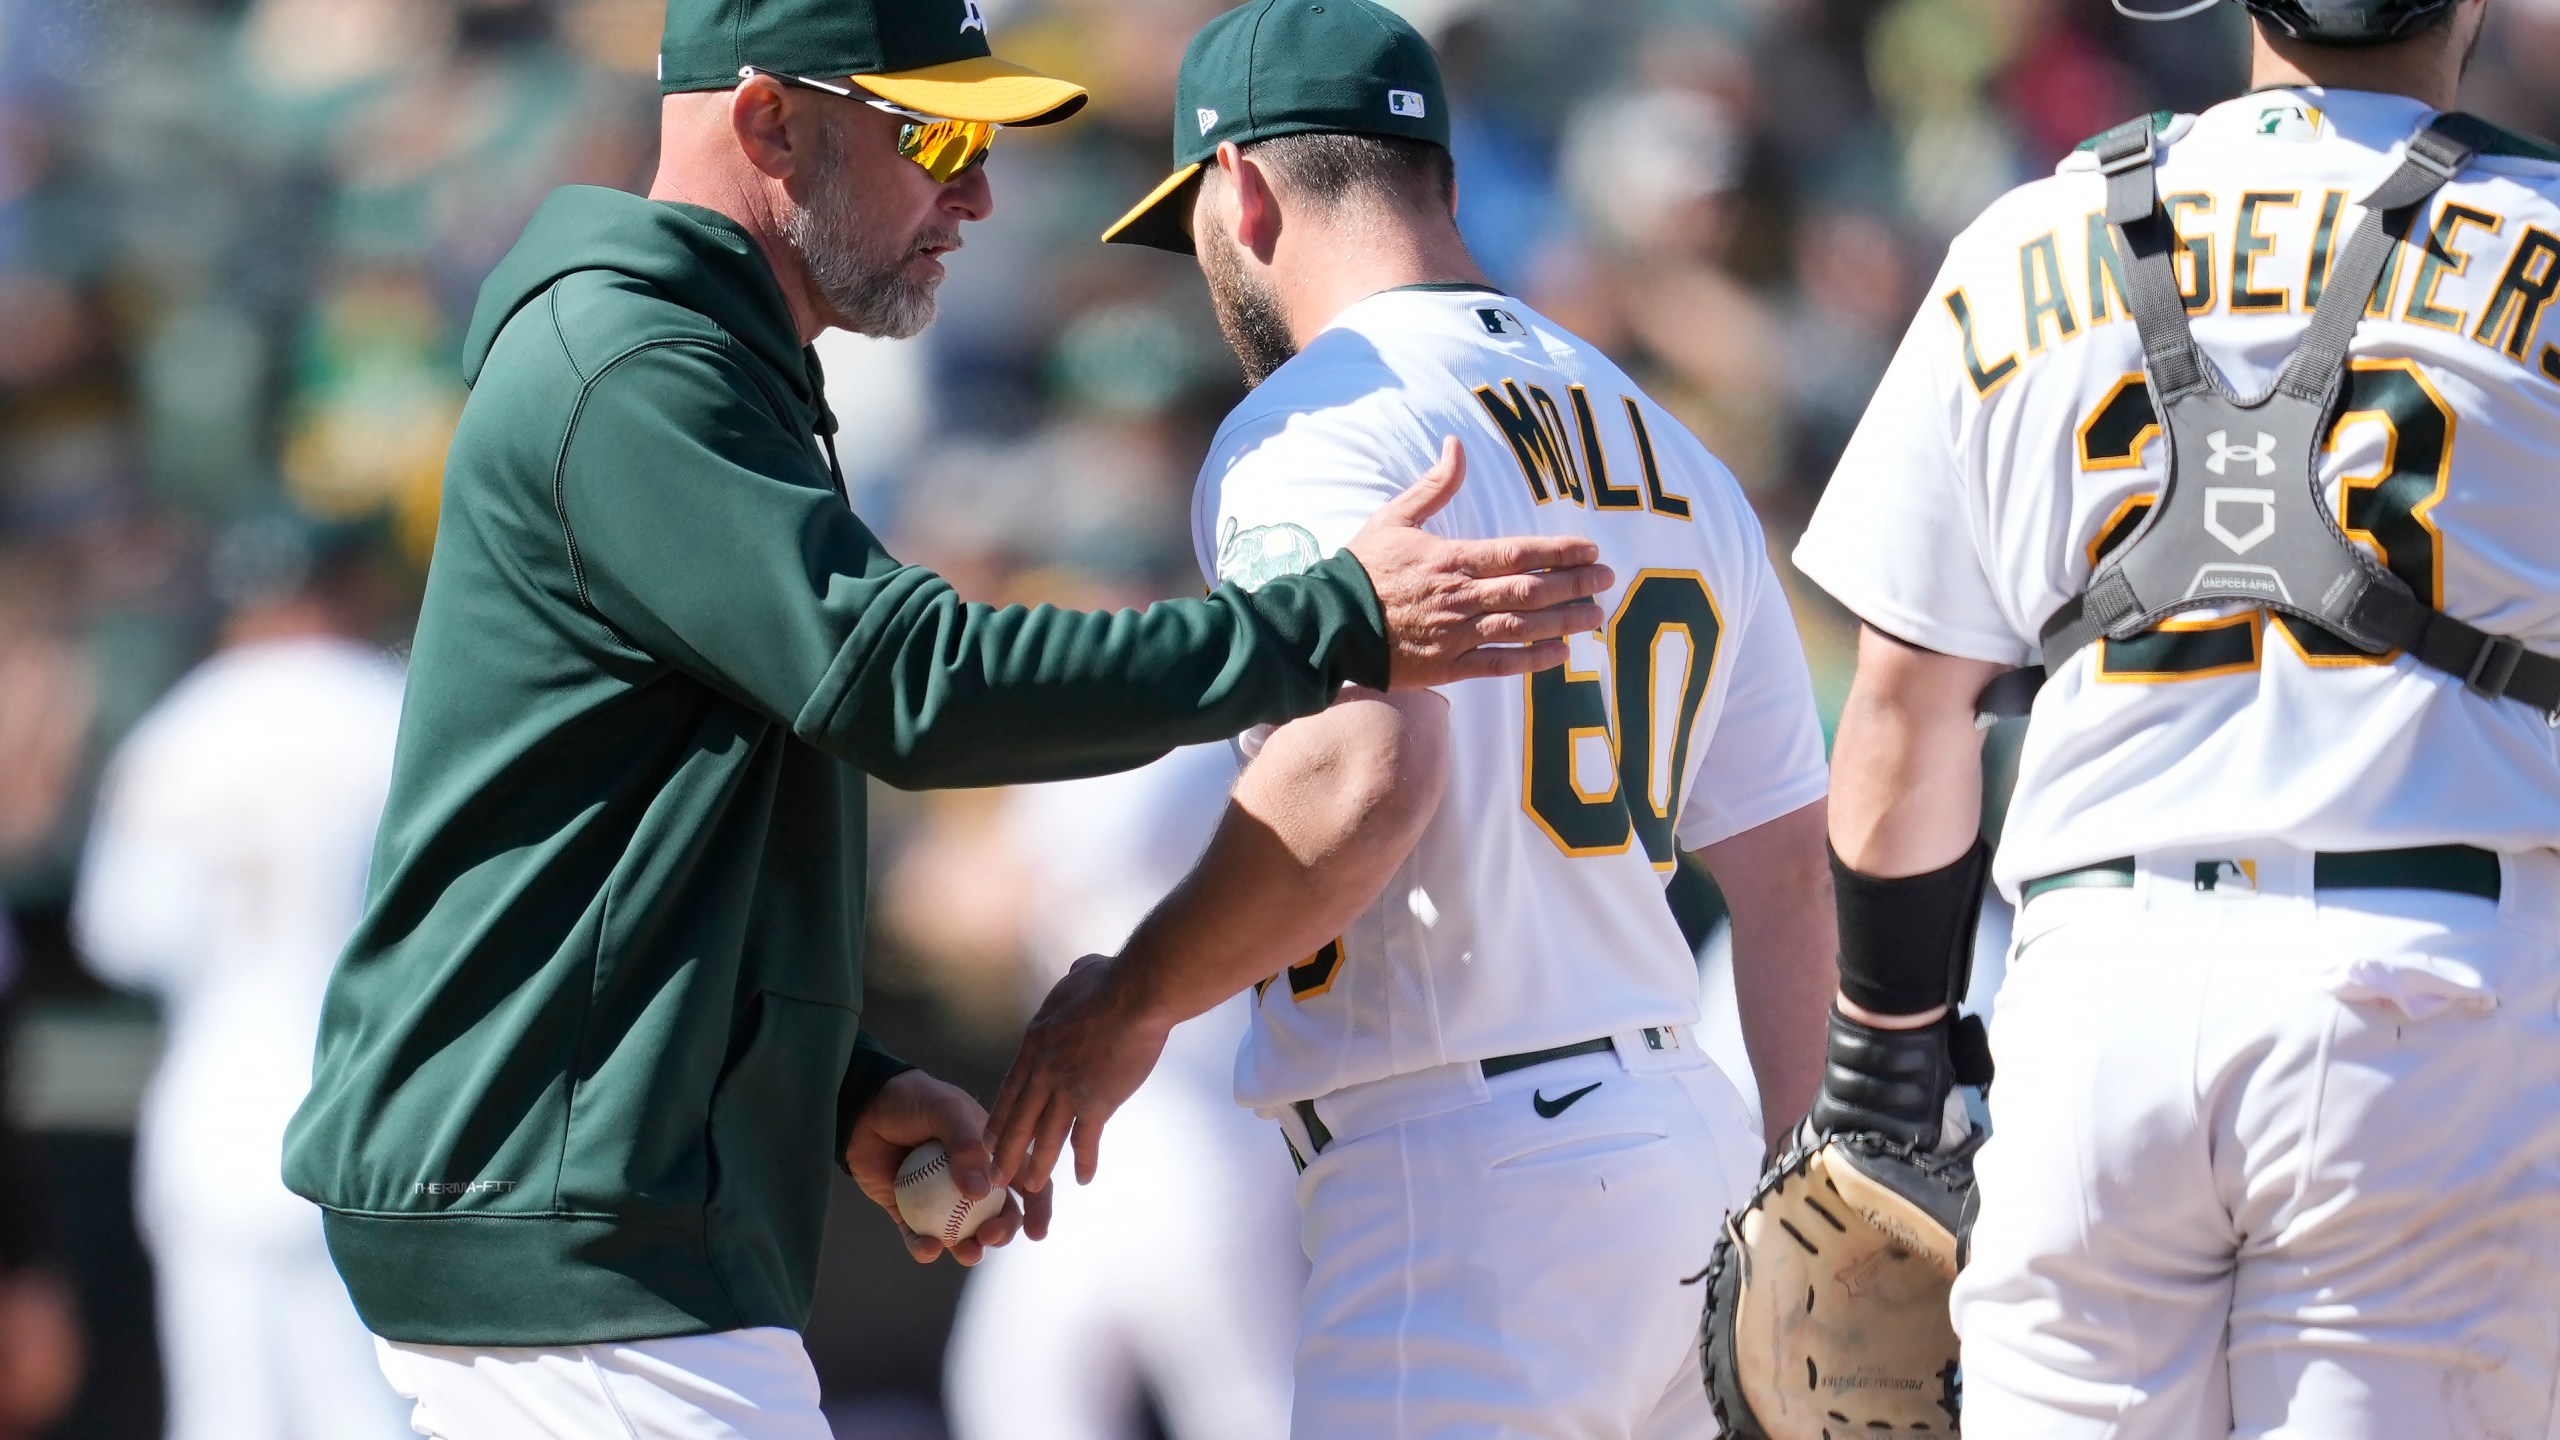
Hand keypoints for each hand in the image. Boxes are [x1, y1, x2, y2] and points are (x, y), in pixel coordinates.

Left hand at [845, 1068, 1049, 1264]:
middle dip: (1003, 1232)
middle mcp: (971, 1180)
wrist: (863, 1106)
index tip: (1038, 1231)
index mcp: (991, 1154)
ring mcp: (940, 1200)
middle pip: (998, 1215)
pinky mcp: (908, 1212)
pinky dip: (924, 1247)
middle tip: (990, 1235)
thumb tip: (980, 1193)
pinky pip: (920, 1236)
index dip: (1038, 1208)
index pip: (1025, 1181)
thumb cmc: (913, 1100)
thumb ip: (965, 1146)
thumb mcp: (946, 1111)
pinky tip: (926, 1248)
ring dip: (969, 1249)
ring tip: (968, 1253)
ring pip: (963, 1233)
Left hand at [984, 954, 1172, 1191]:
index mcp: (1036, 1043)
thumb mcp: (1081, 973)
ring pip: (1046, 1137)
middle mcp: (1044, 1071)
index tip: (988, 1138)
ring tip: (1032, 1186)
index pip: (1010, 1088)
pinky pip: (1086, 1139)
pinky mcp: (1096, 1102)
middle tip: (994, 1177)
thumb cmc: (1114, 978)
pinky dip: (1084, 1161)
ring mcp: (1067, 1090)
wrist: (1137, 994)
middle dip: (1005, 1152)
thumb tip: (1079, 968)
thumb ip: (1074, 976)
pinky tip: (1083, 1179)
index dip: (999, 1117)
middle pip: (1019, 1120)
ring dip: (1038, 1165)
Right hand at [1345, 438, 1612, 687]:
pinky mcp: (1449, 667)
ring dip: (1565, 622)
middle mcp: (1462, 598)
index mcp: (1453, 559)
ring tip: (1597, 617)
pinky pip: (1500, 665)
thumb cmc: (1362, 568)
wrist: (1328, 623)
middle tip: (1607, 581)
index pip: (1519, 553)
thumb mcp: (1395, 517)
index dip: (1560, 552)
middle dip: (1575, 585)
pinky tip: (1561, 654)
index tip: (1590, 551)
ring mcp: (1458, 635)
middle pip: (1532, 591)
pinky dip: (1533, 661)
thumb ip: (1434, 484)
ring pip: (1524, 629)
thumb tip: (1455, 444)